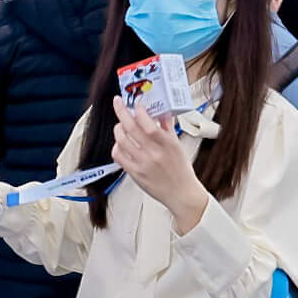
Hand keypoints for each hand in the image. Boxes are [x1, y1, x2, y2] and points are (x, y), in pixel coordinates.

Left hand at [111, 100, 208, 230]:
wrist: (181, 194)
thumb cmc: (181, 170)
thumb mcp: (177, 145)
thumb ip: (167, 127)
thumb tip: (162, 112)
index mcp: (167, 145)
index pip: (149, 125)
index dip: (140, 112)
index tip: (137, 105)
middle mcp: (154, 154)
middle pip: (131, 128)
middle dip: (122, 111)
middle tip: (118, 102)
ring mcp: (142, 164)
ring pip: (121, 141)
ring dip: (118, 128)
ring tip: (120, 125)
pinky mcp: (135, 174)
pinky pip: (119, 156)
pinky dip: (117, 146)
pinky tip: (120, 143)